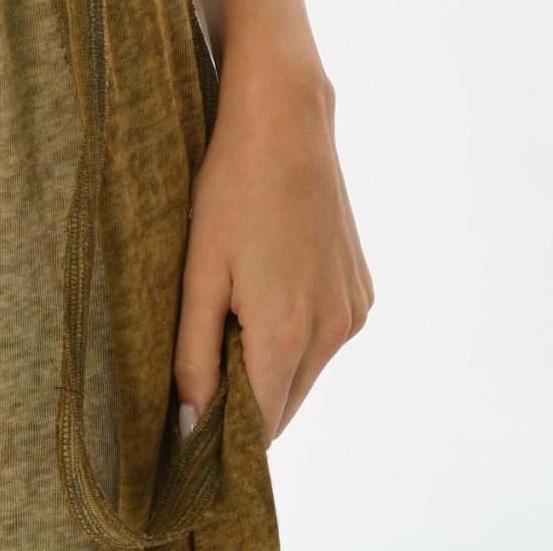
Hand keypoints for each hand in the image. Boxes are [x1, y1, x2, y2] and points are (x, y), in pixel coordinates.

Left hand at [173, 45, 373, 442]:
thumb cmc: (231, 188)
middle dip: (245, 399)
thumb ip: (194, 355)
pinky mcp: (362, 290)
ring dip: (270, 363)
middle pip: (284, 402)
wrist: (286, 120)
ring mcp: (354, 311)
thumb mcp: (198, 271)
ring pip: (306, 371)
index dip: (223, 433)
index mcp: (288, 333)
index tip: (191, 420)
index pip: (261, 426)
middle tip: (201, 357)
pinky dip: (296, 333)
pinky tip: (268, 282)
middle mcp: (333, 332)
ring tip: (232, 305)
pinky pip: (325, 336)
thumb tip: (192, 426)